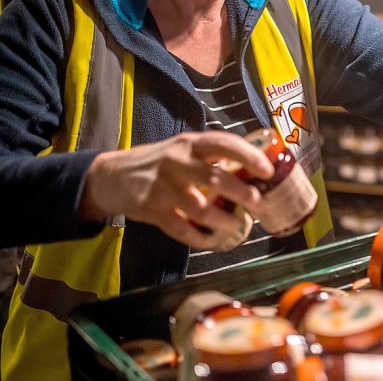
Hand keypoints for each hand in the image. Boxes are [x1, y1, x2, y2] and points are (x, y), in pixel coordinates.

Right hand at [80, 131, 273, 247]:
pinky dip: (200, 238)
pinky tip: (212, 241)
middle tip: (260, 204)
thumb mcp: (184, 149)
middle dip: (242, 194)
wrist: (111, 176)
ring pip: (201, 208)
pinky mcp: (152, 209)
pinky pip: (181, 228)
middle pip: (216, 179)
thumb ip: (212, 156)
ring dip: (224, 220)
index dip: (249, 156)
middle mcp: (178, 162)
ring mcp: (164, 187)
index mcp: (191, 144)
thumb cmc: (159, 162)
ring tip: (237, 225)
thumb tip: (254, 168)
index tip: (268, 171)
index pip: (224, 144)